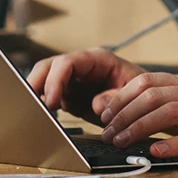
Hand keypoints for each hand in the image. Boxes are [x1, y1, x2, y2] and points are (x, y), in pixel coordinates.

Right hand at [27, 48, 147, 123]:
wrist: (147, 104)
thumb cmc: (144, 93)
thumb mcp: (137, 94)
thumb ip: (117, 97)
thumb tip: (96, 103)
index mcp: (97, 60)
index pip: (67, 62)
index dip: (55, 80)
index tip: (51, 101)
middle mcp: (81, 67)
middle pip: (48, 67)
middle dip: (36, 83)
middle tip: (29, 103)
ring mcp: (73, 80)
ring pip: (44, 80)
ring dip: (37, 94)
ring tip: (35, 112)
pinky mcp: (70, 95)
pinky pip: (50, 97)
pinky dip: (44, 106)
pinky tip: (44, 117)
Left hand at [99, 73, 177, 157]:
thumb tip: (144, 111)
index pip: (147, 82)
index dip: (121, 96)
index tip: (103, 111)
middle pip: (151, 96)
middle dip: (123, 114)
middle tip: (105, 132)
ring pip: (168, 113)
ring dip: (139, 127)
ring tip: (120, 142)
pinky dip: (174, 144)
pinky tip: (157, 151)